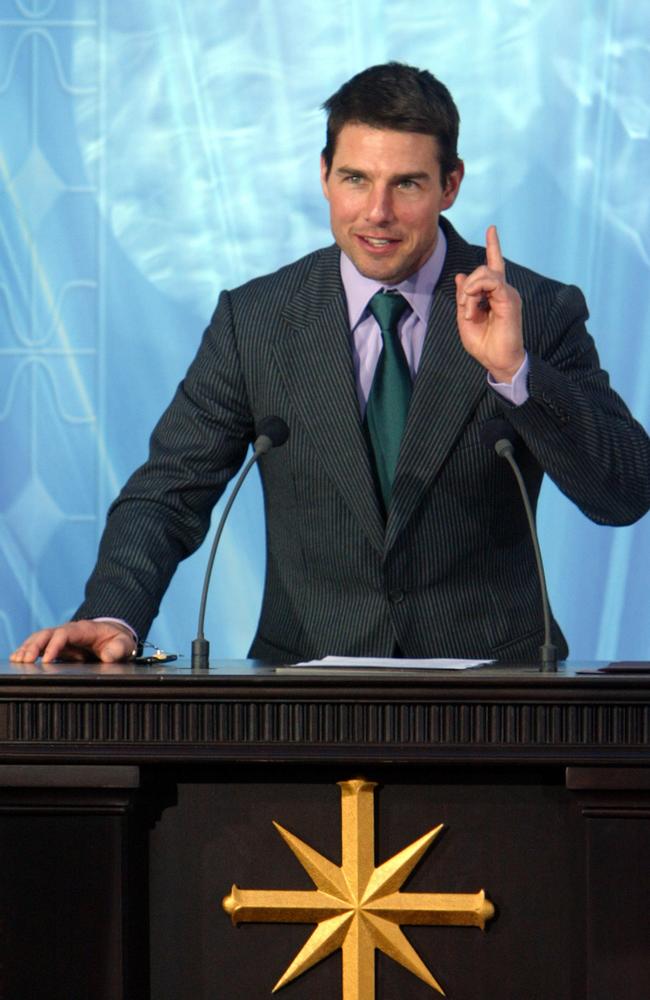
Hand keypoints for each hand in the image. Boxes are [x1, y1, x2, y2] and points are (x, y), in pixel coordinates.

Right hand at [10, 620, 135, 663]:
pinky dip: (27, 650)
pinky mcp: (57, 646)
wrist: (115, 637)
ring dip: (27, 648)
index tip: (46, 660)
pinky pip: (39, 646)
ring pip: (39, 638)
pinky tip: (17, 658)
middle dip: (34, 646)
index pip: (64, 633)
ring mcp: (61, 638)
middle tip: (24, 660)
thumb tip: (108, 656)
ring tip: (17, 660)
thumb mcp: (123, 645)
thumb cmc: (118, 641)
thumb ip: (118, 649)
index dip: (54, 645)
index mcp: (84, 629)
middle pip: (47, 634)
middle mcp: (69, 631)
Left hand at [454, 225, 524, 382]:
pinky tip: (472, 309)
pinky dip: (476, 293)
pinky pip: (492, 282)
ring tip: (469, 312)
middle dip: (467, 286)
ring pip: (485, 273)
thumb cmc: (484, 344)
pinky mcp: (509, 300)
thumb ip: (464, 297)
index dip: (493, 246)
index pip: (494, 265)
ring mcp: (508, 294)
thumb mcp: (466, 318)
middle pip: (482, 269)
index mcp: (494, 294)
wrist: (498, 361)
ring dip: (470, 291)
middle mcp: (503, 291)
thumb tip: (460, 276)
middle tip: (465, 310)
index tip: (492, 228)